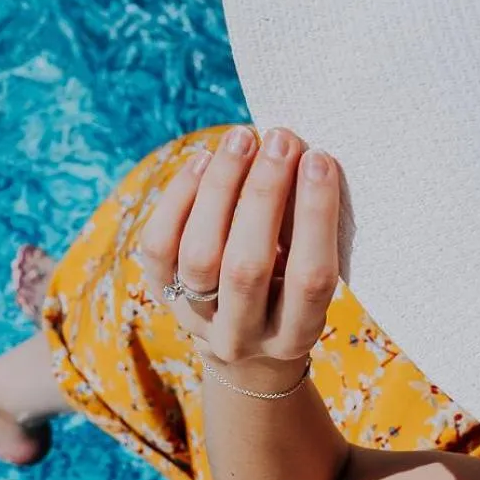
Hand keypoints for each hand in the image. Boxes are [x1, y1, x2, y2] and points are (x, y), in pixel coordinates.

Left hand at [139, 126, 341, 390]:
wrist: (241, 339)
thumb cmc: (290, 289)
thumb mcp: (310, 274)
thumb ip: (308, 230)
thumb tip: (304, 157)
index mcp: (295, 336)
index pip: (310, 279)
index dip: (315, 216)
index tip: (320, 160)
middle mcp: (242, 337)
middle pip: (246, 266)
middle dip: (265, 194)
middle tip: (281, 139)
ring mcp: (195, 321)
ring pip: (199, 253)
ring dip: (221, 188)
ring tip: (242, 140)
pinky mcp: (161, 295)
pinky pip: (159, 246)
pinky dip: (179, 197)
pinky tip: (203, 160)